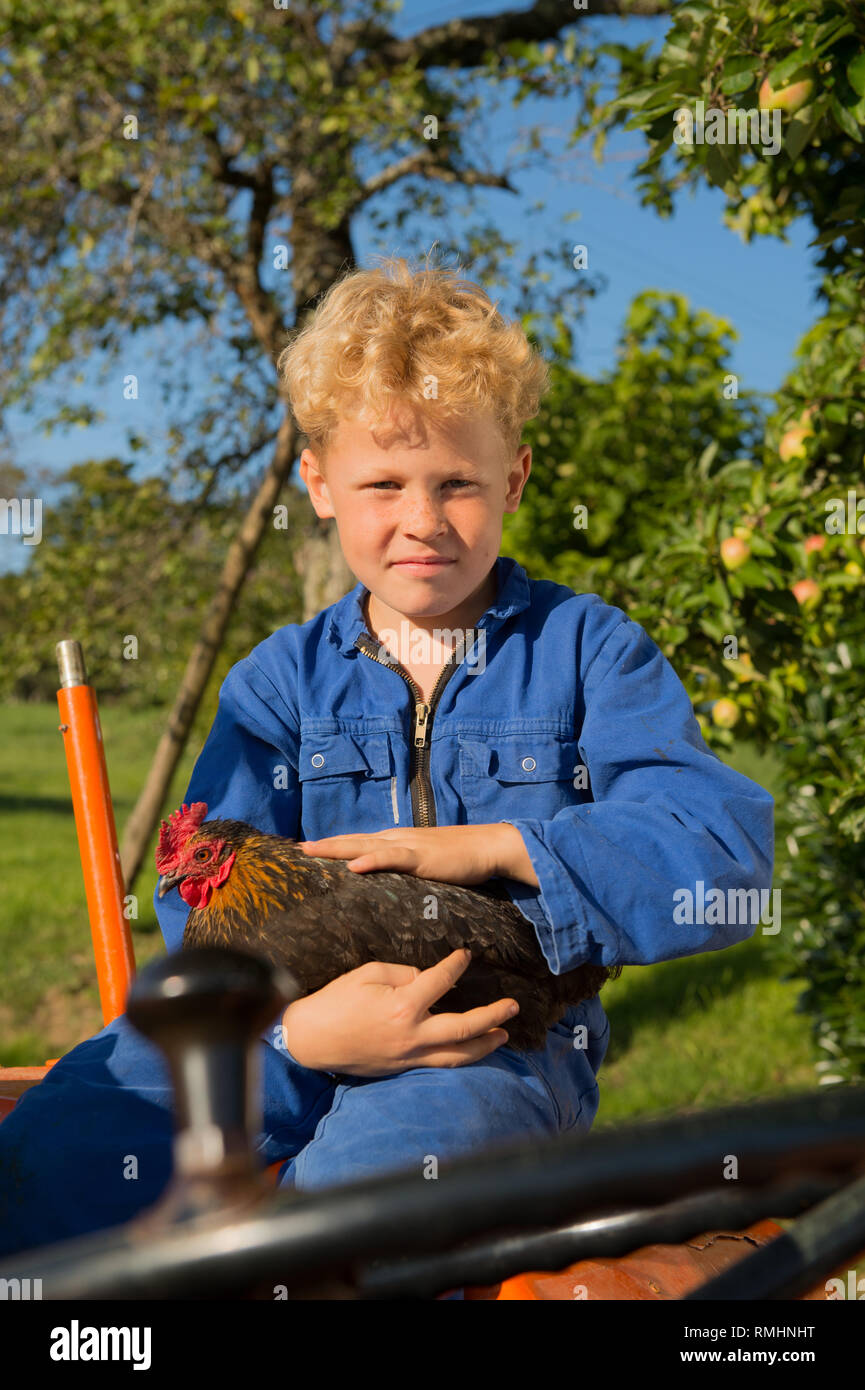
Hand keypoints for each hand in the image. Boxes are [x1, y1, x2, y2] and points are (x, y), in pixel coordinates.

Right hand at [280, 948, 518, 1076]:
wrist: (309, 1040)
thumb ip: (404, 975)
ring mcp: (408, 1056)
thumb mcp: (368, 973)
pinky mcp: (401, 1067)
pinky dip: (459, 1057)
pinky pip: (438, 1063)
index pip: (441, 981)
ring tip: (503, 1034)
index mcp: (403, 1007)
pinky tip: (471, 1049)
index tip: (466, 955)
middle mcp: (412, 1035)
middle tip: (512, 1006)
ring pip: (457, 1055)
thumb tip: (427, 980)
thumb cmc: (335, 1001)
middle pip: (464, 1029)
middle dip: (492, 1016)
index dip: (456, 965)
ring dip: (484, 1045)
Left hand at [297, 822, 537, 886]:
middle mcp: (396, 838)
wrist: (488, 846)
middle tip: (296, 850)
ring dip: (336, 848)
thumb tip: (390, 887)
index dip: (333, 846)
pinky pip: (392, 857)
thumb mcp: (427, 866)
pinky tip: (354, 865)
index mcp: (396, 841)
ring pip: (364, 844)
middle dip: (324, 846)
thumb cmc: (461, 859)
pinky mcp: (421, 856)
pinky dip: (371, 859)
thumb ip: (407, 872)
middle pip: (352, 840)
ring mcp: (408, 845)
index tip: (308, 851)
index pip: (358, 842)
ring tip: (311, 851)